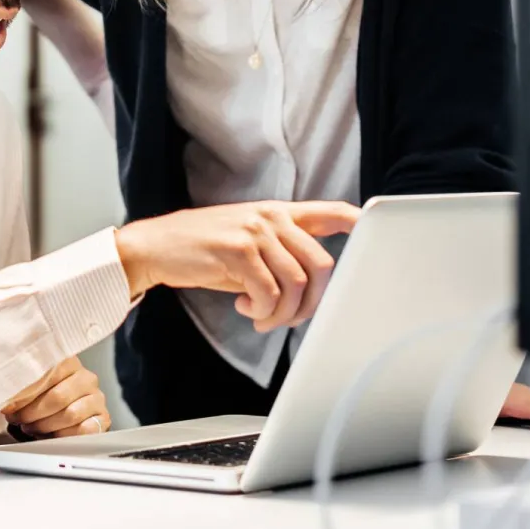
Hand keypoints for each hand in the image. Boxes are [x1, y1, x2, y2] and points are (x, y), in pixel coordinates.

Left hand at [1, 356, 110, 437]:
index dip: (27, 393)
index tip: (10, 405)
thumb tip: (4, 399)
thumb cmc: (44, 395)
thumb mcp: (32, 385)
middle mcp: (86, 378)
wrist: (66, 410)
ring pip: (70, 414)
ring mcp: (96, 398)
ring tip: (31, 427)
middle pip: (58, 397)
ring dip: (45, 425)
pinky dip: (64, 436)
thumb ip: (21, 386)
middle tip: (19, 419)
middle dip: (33, 412)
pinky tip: (52, 435)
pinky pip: (84, 430)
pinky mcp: (103, 419)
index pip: (49, 373)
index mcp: (69, 361)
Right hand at [114, 200, 359, 333]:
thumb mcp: (246, 243)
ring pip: (296, 283)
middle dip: (311, 303)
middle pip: (322, 265)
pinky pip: (268, 293)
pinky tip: (245, 310)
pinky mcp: (237, 250)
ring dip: (283, 313)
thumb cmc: (202, 250)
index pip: (329, 211)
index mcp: (277, 213)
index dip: (357, 222)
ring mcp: (254, 230)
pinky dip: (262, 311)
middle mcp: (270, 216)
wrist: (155, 246)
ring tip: (261, 317)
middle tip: (287, 316)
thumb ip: (279, 254)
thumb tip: (311, 290)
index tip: (374, 230)